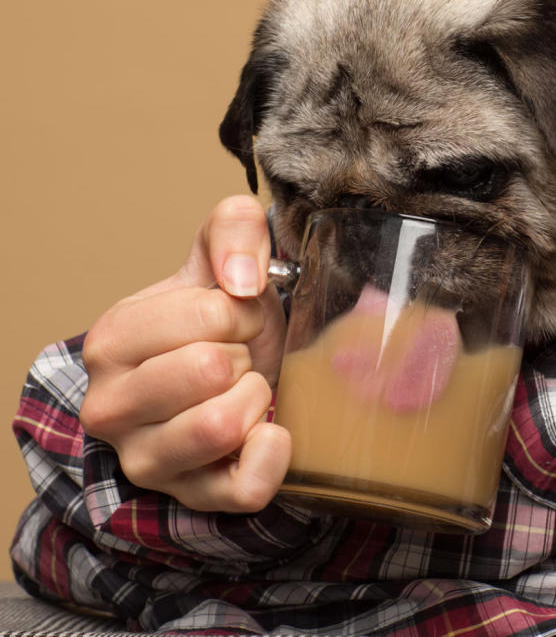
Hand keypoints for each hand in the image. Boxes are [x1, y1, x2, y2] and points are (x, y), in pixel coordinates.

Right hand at [79, 195, 290, 512]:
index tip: (232, 318)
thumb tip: (241, 279)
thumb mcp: (222, 258)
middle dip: (244, 354)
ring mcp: (146, 461)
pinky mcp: (191, 499)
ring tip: (244, 390)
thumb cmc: (222, 323)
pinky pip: (246, 486)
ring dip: (254, 397)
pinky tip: (268, 429)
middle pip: (210, 370)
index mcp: (112, 339)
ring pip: (221, 425)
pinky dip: (274, 453)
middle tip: (237, 357)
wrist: (233, 376)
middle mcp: (109, 407)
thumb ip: (232, 227)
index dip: (242, 310)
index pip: (211, 315)